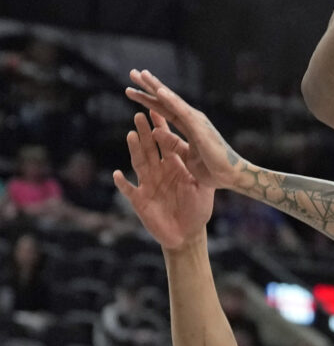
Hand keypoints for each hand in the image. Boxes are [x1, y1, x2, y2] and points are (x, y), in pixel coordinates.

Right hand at [113, 109, 213, 251]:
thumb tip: (202, 151)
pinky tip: (118, 174)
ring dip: (135, 150)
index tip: (157, 111)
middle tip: (140, 115)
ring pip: (139, 163)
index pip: (166, 143)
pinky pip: (129, 191)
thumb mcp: (203, 188)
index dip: (161, 129)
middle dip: (145, 133)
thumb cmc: (197, 210)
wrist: (188, 234)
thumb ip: (199, 170)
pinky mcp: (140, 201)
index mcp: (174, 167)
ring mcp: (148, 185)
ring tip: (131, 135)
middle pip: (149, 148)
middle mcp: (159, 172)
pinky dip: (124, 184)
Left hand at [124, 69, 244, 190]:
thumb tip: (154, 131)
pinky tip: (159, 91)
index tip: (133, 90)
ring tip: (141, 75)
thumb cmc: (213, 169)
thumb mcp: (186, 156)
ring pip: (172, 101)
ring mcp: (196, 121)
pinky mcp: (199, 128)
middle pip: (165, 101)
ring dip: (156, 87)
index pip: (164, 110)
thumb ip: (172, 144)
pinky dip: (170, 101)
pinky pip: (181, 112)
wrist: (231, 176)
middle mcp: (192, 120)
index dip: (148, 99)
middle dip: (149, 86)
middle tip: (133, 72)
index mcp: (188, 127)